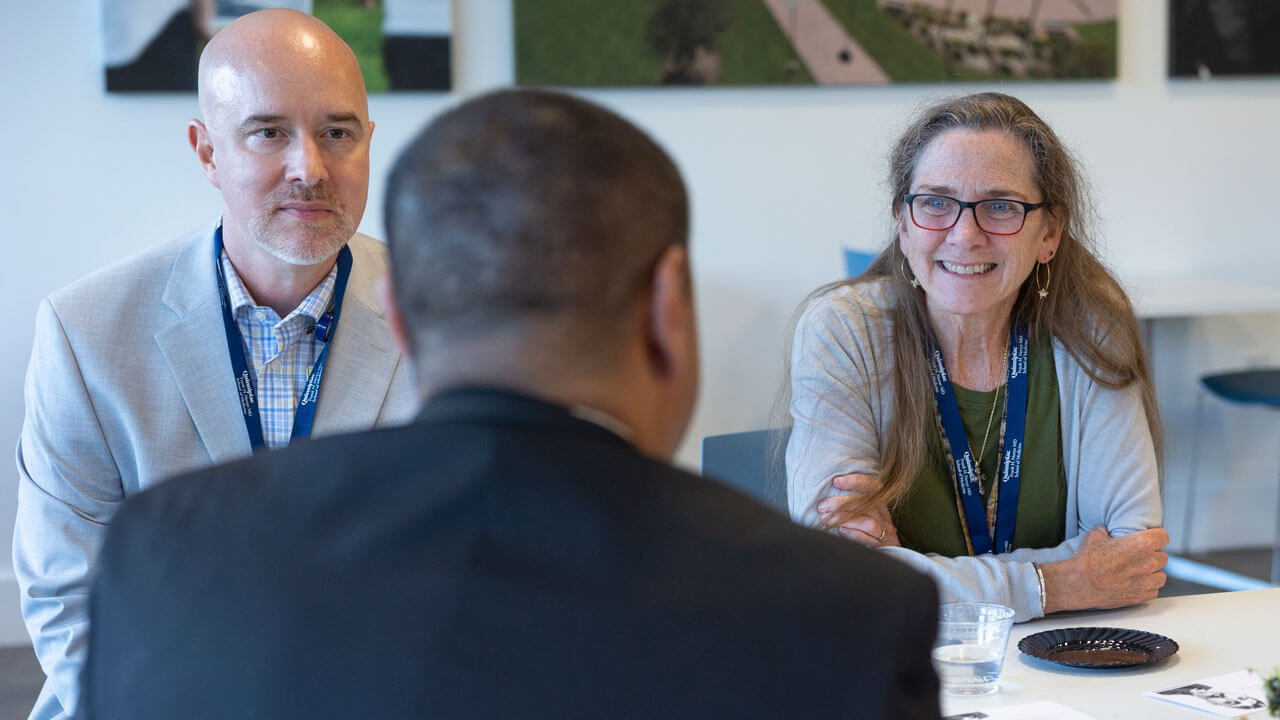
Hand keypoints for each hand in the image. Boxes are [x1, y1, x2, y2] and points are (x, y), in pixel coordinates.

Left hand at [816, 473, 898, 547]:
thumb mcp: (866, 517)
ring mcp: (884, 533)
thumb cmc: (871, 534)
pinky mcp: (882, 548)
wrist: (893, 558)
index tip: (836, 481)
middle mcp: (884, 517)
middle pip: (865, 504)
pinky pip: (869, 540)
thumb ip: (853, 507)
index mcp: (880, 506)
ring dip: (844, 519)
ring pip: (867, 522)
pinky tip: (841, 531)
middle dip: (840, 503)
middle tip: (822, 506)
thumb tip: (826, 499)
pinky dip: (854, 534)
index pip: (872, 487)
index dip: (855, 481)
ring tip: (826, 519)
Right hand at [1041, 526, 1168, 613]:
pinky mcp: (1140, 596)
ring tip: (1140, 571)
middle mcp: (1148, 562)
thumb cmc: (1086, 561)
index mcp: (1141, 544)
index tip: (1151, 538)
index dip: (1156, 536)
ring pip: (1161, 575)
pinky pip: (1154, 591)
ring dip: (1153, 573)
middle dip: (1153, 555)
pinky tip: (1137, 584)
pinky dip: (1148, 587)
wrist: (1079, 583)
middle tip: (1140, 556)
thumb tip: (1107, 532)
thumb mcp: (1095, 536)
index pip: (1163, 537)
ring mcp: (1146, 581)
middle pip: (1163, 556)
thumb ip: (1107, 532)